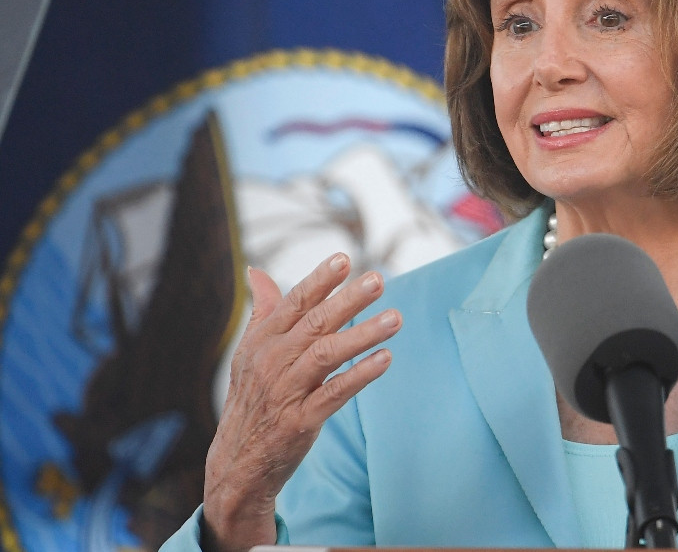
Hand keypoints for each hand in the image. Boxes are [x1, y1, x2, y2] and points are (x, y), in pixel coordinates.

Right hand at [201, 253, 400, 551]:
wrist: (237, 464)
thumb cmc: (252, 399)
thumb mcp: (250, 354)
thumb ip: (263, 311)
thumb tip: (256, 271)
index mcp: (262, 341)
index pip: (295, 303)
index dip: (320, 280)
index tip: (344, 259)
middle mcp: (273, 362)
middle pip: (315, 323)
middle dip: (348, 300)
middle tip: (378, 280)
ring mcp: (286, 391)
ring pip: (327, 354)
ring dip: (362, 334)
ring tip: (395, 318)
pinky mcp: (301, 420)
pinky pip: (335, 393)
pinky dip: (360, 375)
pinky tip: (385, 358)